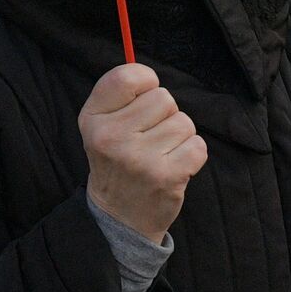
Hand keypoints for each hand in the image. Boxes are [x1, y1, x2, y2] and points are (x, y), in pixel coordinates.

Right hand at [79, 64, 206, 244]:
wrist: (118, 219)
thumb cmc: (117, 161)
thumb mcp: (101, 125)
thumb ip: (120, 94)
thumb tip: (149, 72)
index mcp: (93, 119)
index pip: (129, 75)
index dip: (146, 82)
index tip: (142, 100)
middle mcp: (111, 137)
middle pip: (164, 98)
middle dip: (164, 115)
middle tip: (149, 140)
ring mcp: (139, 158)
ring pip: (183, 122)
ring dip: (178, 137)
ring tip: (159, 156)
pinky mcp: (166, 177)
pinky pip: (198, 145)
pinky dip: (191, 155)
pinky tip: (173, 168)